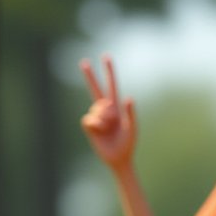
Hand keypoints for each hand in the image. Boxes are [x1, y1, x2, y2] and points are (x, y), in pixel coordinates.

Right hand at [79, 55, 137, 171]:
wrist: (118, 158)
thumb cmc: (128, 143)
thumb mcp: (132, 128)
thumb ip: (130, 113)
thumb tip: (129, 98)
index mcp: (117, 107)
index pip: (112, 86)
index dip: (109, 72)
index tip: (105, 57)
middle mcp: (105, 109)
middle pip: (95, 89)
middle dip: (90, 76)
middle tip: (84, 61)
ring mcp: (96, 117)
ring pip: (95, 109)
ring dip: (103, 120)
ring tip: (108, 130)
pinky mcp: (89, 125)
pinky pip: (89, 119)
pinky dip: (95, 126)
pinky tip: (99, 133)